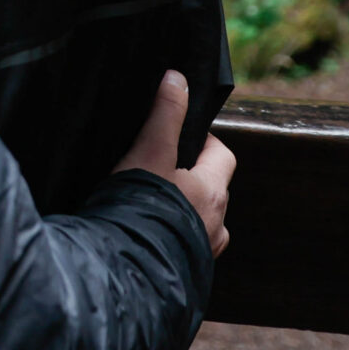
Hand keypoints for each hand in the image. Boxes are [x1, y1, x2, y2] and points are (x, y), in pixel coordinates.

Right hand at [112, 70, 232, 257]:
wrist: (126, 270)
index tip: (176, 137)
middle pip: (211, 189)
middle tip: (157, 170)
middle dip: (190, 178)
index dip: (202, 141)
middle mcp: (217, 224)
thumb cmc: (140, 207)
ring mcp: (204, 251)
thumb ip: (165, 114)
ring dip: (183, 211)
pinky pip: (186, 247)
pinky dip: (172, 237)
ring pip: (200, 221)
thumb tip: (178, 78)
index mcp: (213, 192)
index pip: (222, 155)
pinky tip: (147, 234)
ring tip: (151, 206)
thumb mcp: (149, 152)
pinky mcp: (187, 271)